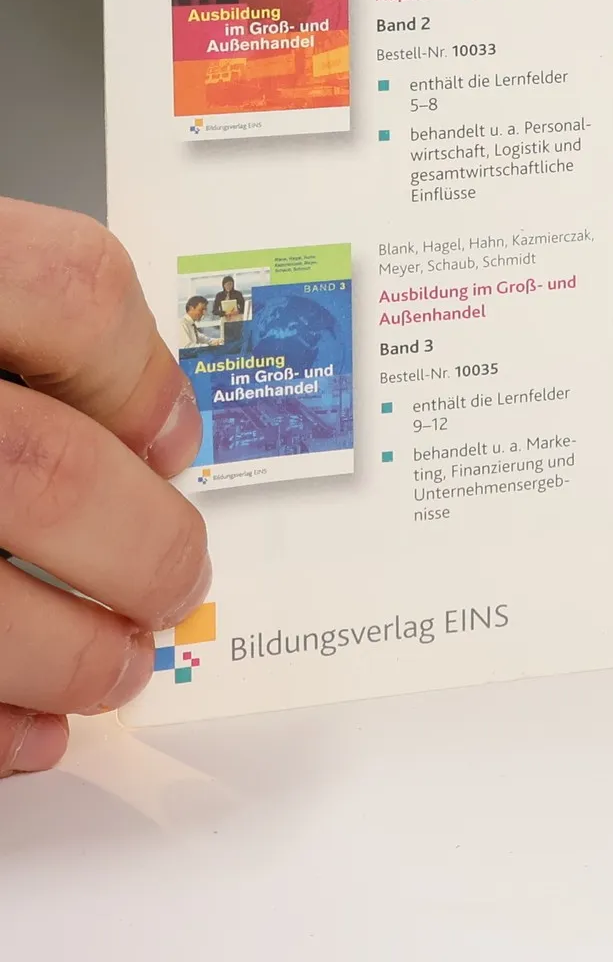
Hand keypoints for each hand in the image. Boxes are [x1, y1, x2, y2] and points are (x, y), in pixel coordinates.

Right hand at [0, 197, 209, 775]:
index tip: (176, 441)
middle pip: (43, 468)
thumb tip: (153, 430)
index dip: (144, 375)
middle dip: (138, 546)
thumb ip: (24, 327)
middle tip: (180, 578)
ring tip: (117, 667)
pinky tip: (26, 730)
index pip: (72, 292)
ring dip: (68, 654)